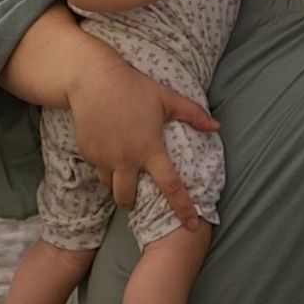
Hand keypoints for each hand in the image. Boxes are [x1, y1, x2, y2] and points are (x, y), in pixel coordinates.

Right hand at [65, 44, 215, 226]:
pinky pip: (96, 168)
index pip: (171, 187)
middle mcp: (126, 160)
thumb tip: (217, 127)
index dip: (183, 208)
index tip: (191, 225)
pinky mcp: (87, 153)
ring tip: (119, 169)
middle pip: (127, 199)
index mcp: (149, 149)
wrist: (92, 79)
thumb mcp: (166, 98)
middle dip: (131, 203)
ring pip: (109, 185)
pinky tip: (106, 148)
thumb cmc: (133, 87)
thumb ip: (193, 114)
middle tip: (134, 196)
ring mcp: (103, 158)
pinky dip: (103, 164)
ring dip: (116, 183)